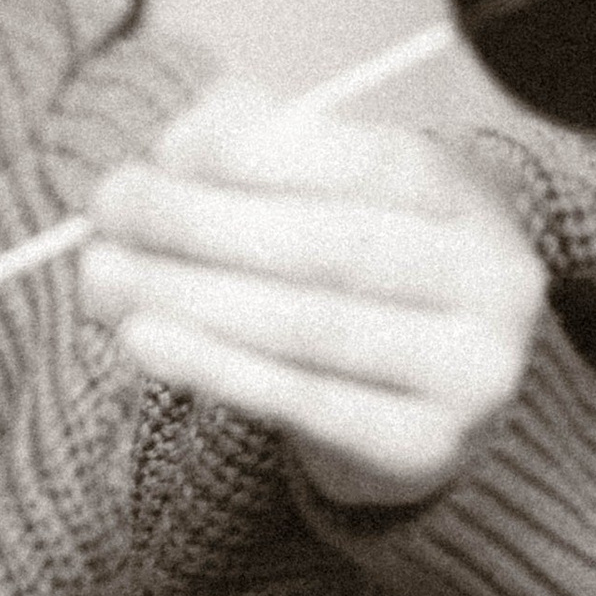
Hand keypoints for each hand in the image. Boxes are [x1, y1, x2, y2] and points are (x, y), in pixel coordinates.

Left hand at [79, 81, 547, 509]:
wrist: (426, 395)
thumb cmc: (359, 270)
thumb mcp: (334, 193)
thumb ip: (262, 150)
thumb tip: (180, 147)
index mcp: (471, 197)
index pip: (375, 163)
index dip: (265, 154)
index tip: (166, 149)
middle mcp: (491, 282)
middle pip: (333, 247)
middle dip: (205, 223)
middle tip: (109, 206)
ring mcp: (469, 373)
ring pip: (310, 329)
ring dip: (190, 297)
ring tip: (103, 274)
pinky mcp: (423, 447)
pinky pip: (303, 403)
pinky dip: (213, 367)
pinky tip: (144, 337)